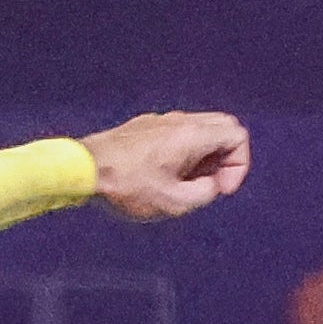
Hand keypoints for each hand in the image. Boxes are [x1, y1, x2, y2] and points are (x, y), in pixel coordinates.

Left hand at [83, 112, 250, 222]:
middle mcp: (179, 121)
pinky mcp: (143, 126)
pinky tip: (163, 176)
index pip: (238, 136)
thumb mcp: (175, 203)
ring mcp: (160, 120)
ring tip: (185, 183)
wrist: (84, 169)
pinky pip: (177, 132)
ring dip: (204, 155)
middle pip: (222, 127)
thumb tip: (211, 184)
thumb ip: (205, 193)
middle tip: (209, 184)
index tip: (221, 188)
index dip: (239, 165)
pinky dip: (183, 151)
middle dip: (225, 158)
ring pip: (200, 129)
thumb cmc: (127, 187)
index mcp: (192, 135)